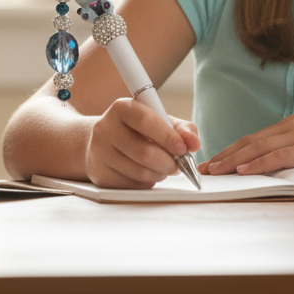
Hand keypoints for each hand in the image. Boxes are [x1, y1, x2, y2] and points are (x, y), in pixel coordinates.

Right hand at [84, 97, 199, 188]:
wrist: (104, 143)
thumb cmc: (138, 130)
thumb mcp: (160, 121)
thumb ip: (182, 129)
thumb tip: (194, 144)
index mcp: (122, 108)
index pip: (146, 121)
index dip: (168, 137)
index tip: (183, 149)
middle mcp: (105, 128)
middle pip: (144, 152)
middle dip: (168, 163)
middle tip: (177, 165)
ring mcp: (99, 152)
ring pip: (140, 172)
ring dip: (160, 174)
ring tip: (162, 168)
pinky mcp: (100, 174)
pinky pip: (132, 185)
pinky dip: (147, 183)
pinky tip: (147, 174)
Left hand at [201, 115, 293, 175]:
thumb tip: (278, 172)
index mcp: (293, 126)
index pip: (254, 139)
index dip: (231, 150)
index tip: (212, 162)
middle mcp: (293, 126)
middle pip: (250, 141)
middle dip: (224, 155)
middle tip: (203, 169)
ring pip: (260, 147)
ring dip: (234, 160)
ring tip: (214, 171)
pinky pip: (280, 155)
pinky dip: (260, 162)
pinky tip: (244, 169)